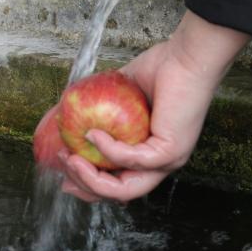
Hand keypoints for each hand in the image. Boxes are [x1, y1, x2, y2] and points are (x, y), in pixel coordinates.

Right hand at [61, 11, 250, 202]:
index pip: (118, 184)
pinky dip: (108, 151)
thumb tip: (63, 114)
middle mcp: (160, 164)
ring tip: (71, 158)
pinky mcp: (170, 152)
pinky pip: (132, 160)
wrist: (188, 56)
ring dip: (91, 178)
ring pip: (124, 189)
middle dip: (84, 185)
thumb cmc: (163, 69)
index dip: (88, 184)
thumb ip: (97, 108)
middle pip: (118, 193)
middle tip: (63, 163)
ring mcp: (167, 162)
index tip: (64, 171)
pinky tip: (93, 135)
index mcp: (151, 154)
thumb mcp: (120, 93)